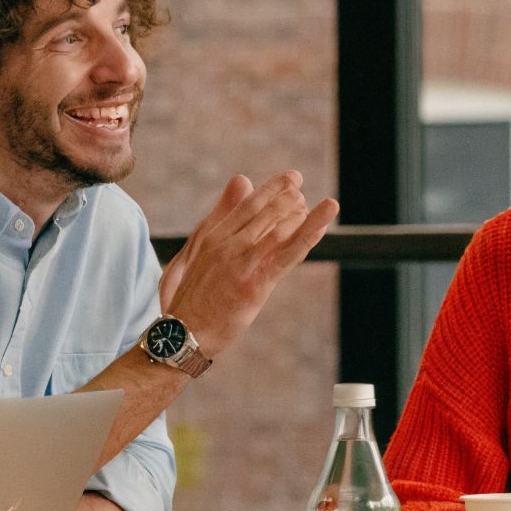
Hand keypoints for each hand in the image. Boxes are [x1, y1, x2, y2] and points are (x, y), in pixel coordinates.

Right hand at [158, 171, 336, 357]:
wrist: (183, 333)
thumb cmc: (195, 294)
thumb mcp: (201, 249)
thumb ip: (223, 214)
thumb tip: (242, 180)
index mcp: (214, 236)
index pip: (248, 205)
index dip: (272, 188)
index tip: (291, 177)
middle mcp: (226, 246)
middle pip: (264, 214)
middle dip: (288, 197)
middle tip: (304, 183)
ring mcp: (240, 264)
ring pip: (277, 232)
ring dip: (302, 216)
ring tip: (326, 205)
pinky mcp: (253, 285)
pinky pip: (285, 258)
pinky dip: (305, 240)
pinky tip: (321, 228)